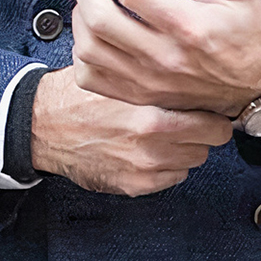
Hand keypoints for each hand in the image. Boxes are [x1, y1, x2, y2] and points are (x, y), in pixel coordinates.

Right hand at [30, 66, 232, 196]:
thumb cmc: (78, 96)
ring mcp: (144, 171)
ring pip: (194, 160)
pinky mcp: (135, 186)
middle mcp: (151, 148)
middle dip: (204, 128)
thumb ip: (161, 77)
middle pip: (209, 143)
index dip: (214, 110)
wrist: (45, 126)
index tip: (211, 104)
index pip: (215, 122)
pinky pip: (173, 176)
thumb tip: (198, 74)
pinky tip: (153, 147)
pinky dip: (169, 163)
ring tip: (168, 130)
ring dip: (187, 146)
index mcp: (151, 117)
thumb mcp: (120, 74)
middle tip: (191, 115)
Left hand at [71, 0, 260, 117]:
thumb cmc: (248, 28)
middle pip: (100, 20)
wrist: (257, 81)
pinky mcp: (140, 95)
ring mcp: (149, 80)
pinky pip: (92, 77)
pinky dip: (82, 51)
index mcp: (189, 26)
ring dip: (80, 15)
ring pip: (90, 49)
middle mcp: (165, 57)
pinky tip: (93, 30)